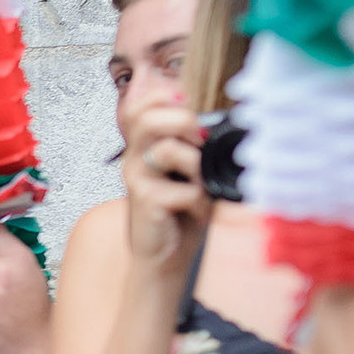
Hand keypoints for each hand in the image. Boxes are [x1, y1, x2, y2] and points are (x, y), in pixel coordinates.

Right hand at [119, 92, 209, 276]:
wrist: (164, 257)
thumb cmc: (180, 213)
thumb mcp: (190, 172)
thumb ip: (195, 147)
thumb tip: (219, 126)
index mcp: (144, 146)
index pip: (141, 106)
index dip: (164, 97)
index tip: (186, 103)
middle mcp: (134, 158)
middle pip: (147, 118)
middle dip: (183, 121)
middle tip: (200, 140)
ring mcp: (137, 179)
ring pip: (168, 150)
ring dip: (197, 164)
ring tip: (202, 182)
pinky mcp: (145, 202)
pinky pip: (185, 190)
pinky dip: (201, 200)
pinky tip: (198, 210)